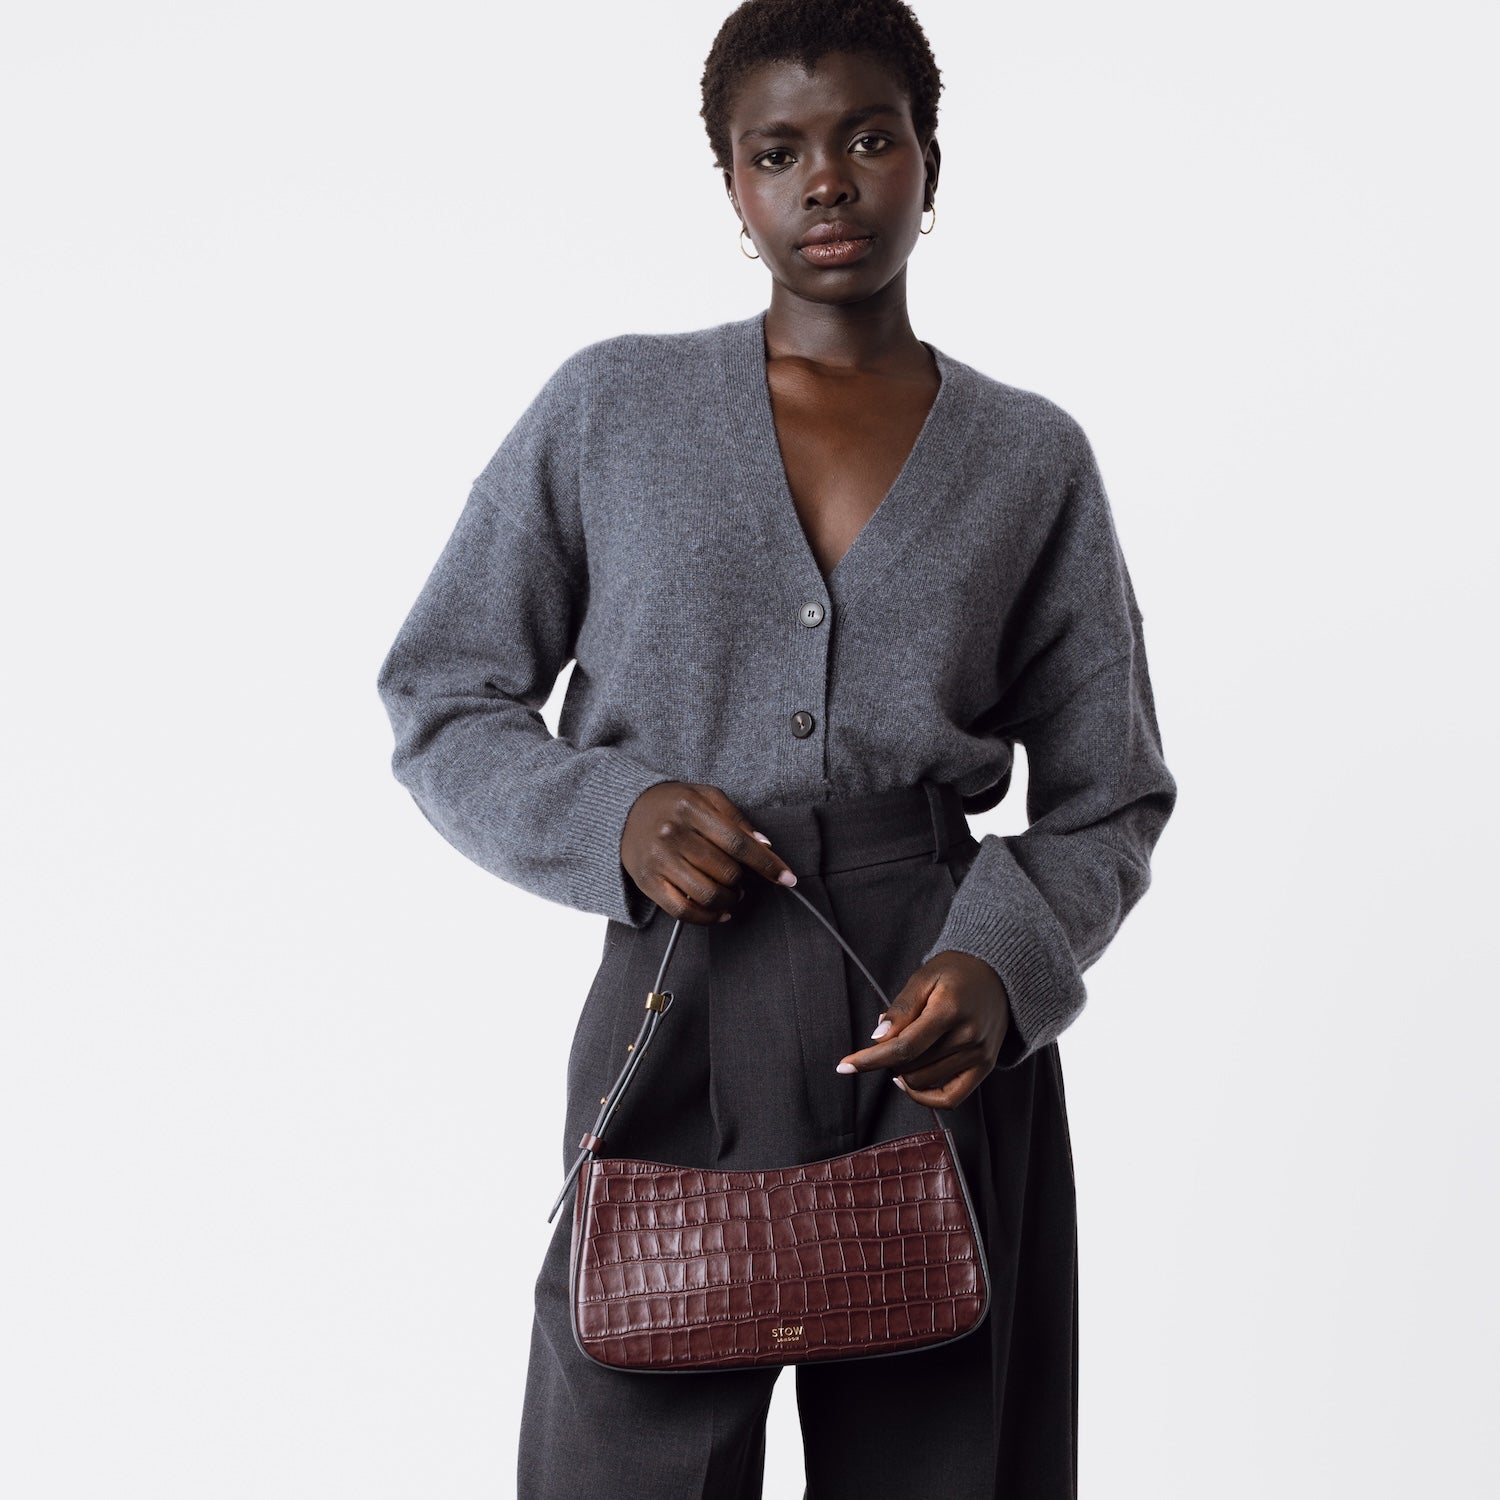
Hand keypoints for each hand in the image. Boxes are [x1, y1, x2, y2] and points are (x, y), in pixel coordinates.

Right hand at [621, 782, 798, 924]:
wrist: (625, 811)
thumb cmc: (674, 804)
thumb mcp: (706, 796)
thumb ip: (737, 819)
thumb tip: (765, 845)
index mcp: (692, 809)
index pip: (738, 843)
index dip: (767, 863)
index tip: (787, 878)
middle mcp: (673, 834)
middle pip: (725, 871)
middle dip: (743, 881)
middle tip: (741, 879)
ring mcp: (659, 860)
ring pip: (707, 894)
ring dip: (729, 900)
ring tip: (732, 893)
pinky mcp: (647, 882)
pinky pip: (683, 911)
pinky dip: (707, 918)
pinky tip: (720, 912)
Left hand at [835, 950, 1012, 1108]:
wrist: (998, 974)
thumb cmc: (956, 972)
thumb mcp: (924, 977)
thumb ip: (901, 1008)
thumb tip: (878, 1038)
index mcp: (950, 1009)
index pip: (903, 1047)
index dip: (870, 1059)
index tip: (844, 1065)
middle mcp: (968, 1036)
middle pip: (911, 1066)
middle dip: (887, 1059)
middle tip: (887, 1039)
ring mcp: (979, 1055)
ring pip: (924, 1082)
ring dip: (903, 1073)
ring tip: (902, 1052)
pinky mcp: (985, 1067)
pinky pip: (951, 1098)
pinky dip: (924, 1097)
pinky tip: (909, 1083)